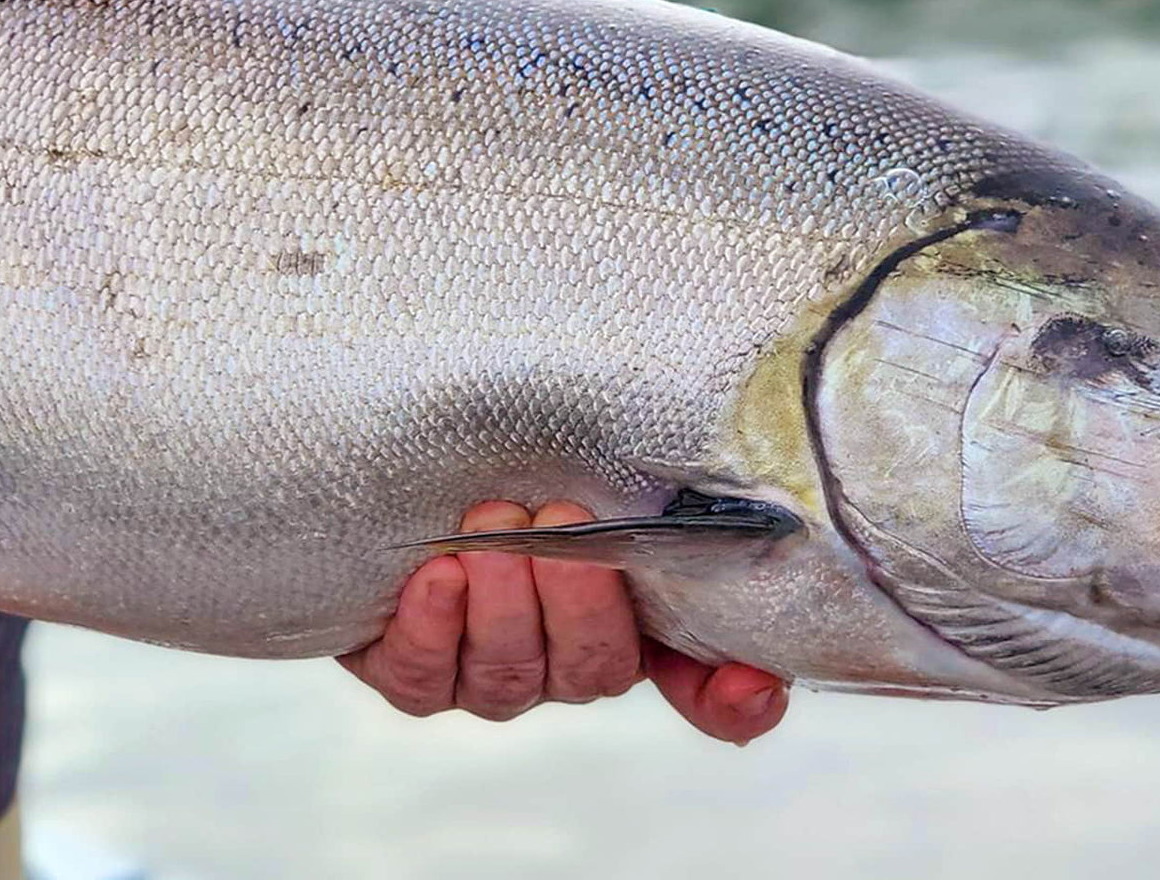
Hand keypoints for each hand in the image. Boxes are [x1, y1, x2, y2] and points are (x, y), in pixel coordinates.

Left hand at [338, 500, 788, 743]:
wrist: (409, 459)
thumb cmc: (519, 462)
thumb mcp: (603, 469)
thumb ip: (666, 500)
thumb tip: (750, 530)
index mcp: (632, 621)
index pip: (706, 690)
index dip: (731, 700)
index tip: (748, 683)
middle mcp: (567, 662)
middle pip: (594, 670)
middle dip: (578, 600)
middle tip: (560, 522)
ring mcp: (490, 676)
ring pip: (510, 677)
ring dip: (503, 600)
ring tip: (490, 528)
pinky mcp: (414, 674)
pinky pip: (425, 679)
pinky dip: (435, 625)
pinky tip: (439, 573)